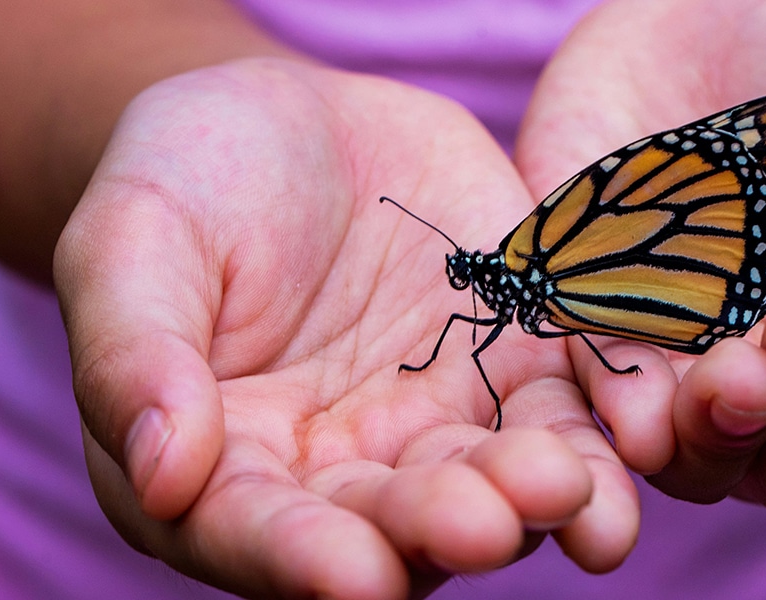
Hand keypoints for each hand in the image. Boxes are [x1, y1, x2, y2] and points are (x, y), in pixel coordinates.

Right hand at [54, 58, 636, 598]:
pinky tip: (632, 445)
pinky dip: (599, 437)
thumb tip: (161, 474)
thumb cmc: (186, 182)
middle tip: (484, 522)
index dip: (302, 560)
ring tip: (568, 490)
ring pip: (491, 484)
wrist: (295, 124)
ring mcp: (438, 425)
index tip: (353, 575)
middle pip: (392, 526)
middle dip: (440, 530)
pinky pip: (565, 414)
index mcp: (228, 467)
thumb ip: (136, 356)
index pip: (259, 534)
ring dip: (534, 502)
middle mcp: (341, 472)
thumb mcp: (132, 242)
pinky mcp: (516, 369)